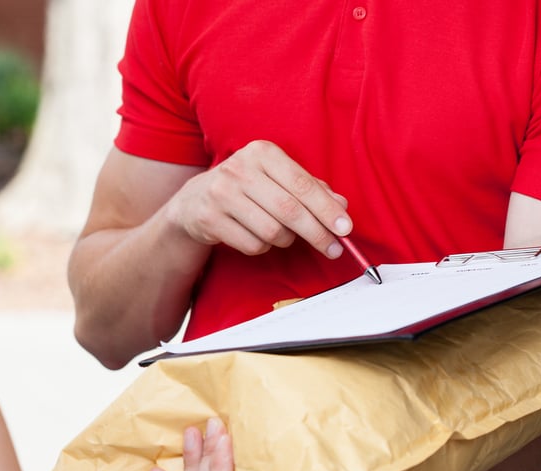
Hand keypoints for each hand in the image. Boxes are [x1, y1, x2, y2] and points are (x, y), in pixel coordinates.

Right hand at [161, 140, 352, 259]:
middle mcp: (240, 169)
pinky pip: (252, 245)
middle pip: (289, 210)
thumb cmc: (246, 188)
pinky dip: (262, 247)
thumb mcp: (277, 179)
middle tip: (332, 248)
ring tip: (282, 234)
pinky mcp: (210, 219)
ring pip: (272, 231)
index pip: (303, 185)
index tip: (345, 228)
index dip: (327, 209)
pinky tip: (256, 236)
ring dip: (285, 240)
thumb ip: (310, 189)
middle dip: (316, 233)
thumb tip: (341, 207)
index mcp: (262, 153)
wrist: (195, 201)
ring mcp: (221, 194)